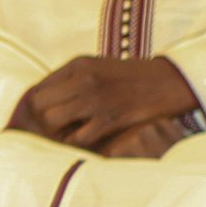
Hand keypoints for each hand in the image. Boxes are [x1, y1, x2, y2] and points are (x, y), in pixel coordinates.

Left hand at [8, 56, 199, 153]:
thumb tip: (41, 99)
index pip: (38, 88)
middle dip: (43, 119)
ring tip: (69, 133)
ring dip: (57, 131)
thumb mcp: (96, 66)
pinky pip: (77, 137)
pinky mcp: (109, 119)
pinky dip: (77, 142)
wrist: (168, 82)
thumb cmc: (129, 77)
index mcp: (77, 65)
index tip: (43, 115)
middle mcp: (82, 79)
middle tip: (55, 127)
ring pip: (52, 120)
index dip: (37, 105)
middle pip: (39, 105)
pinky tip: (86, 138)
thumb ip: (70, 79)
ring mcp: (95, 99)